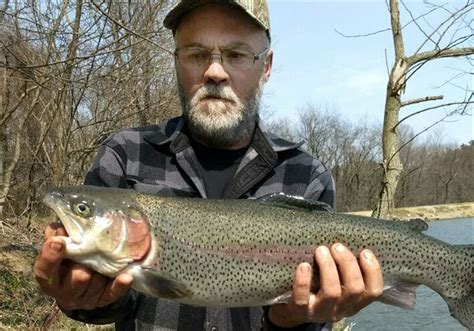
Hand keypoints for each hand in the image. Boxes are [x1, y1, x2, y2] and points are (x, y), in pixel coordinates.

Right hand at [33, 222, 132, 310]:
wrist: (78, 284)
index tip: (58, 241)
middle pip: (77, 279)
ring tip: (105, 258)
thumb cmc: (67, 259)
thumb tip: (61, 226)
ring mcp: (84, 298)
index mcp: (48, 276)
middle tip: (89, 252)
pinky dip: (119, 285)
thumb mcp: (58, 247)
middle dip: (85, 265)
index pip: (45, 270)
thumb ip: (57, 235)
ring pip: (97, 283)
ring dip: (103, 269)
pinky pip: (112, 293)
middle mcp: (64, 291)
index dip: (51, 256)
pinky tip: (126, 277)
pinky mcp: (102, 300)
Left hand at [268, 243, 382, 325]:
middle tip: (337, 246)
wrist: (291, 311)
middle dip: (348, 263)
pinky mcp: (300, 311)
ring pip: (332, 293)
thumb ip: (345, 269)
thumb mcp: (336, 283)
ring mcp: (320, 312)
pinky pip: (302, 298)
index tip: (365, 252)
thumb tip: (351, 238)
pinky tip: (303, 265)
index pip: (373, 291)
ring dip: (328, 267)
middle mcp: (341, 309)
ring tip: (320, 250)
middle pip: (354, 289)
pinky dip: (303, 281)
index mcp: (354, 302)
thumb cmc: (317, 288)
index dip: (373, 271)